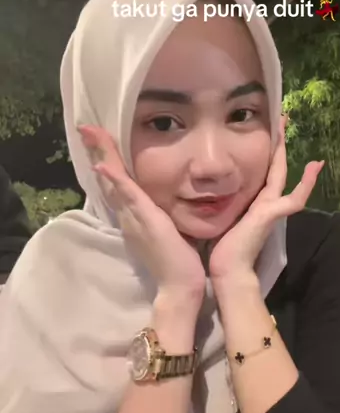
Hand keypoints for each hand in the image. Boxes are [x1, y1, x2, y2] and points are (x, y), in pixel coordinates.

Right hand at [78, 125, 205, 317]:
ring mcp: (134, 217)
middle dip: (98, 151)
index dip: (108, 160)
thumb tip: (169, 200)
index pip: (118, 183)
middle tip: (85, 127)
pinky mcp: (145, 221)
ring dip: (101, 155)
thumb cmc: (180, 260)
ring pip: (113, 181)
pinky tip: (103, 164)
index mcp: (136, 216)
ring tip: (89, 132)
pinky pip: (127, 196)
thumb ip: (163, 215)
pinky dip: (114, 179)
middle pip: (109, 178)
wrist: (180, 286)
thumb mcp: (169, 230)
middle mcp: (129, 215)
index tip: (100, 139)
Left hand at [209, 116, 323, 286]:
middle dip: (276, 144)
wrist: (228, 270)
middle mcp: (264, 203)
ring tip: (287, 126)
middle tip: (281, 119)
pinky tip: (316, 165)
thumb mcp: (220, 218)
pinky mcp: (272, 215)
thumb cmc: (221, 249)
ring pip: (282, 174)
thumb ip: (219, 204)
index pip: (261, 173)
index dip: (264, 153)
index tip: (264, 134)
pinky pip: (294, 197)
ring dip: (285, 151)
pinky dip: (307, 183)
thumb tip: (204, 190)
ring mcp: (271, 208)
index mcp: (252, 203)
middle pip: (273, 167)